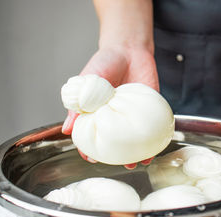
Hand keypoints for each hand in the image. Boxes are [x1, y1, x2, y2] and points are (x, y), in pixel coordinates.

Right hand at [62, 46, 158, 168]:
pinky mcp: (148, 108)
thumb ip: (78, 107)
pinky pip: (151, 126)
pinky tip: (153, 148)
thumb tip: (67, 130)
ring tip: (137, 162)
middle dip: (117, 156)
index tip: (92, 159)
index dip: (91, 149)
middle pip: (116, 142)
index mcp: (98, 112)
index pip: (93, 135)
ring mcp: (132, 113)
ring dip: (136, 152)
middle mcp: (115, 116)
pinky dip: (152, 138)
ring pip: (134, 138)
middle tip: (119, 163)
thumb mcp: (86, 84)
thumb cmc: (105, 63)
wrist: (128, 48)